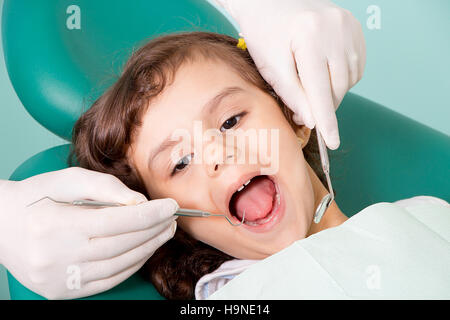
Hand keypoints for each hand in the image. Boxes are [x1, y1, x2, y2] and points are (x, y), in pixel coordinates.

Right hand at [0, 167, 177, 298]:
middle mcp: (56, 256)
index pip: (118, 221)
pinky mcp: (62, 291)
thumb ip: (106, 187)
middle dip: (154, 231)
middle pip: (122, 245)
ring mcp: (59, 279)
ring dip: (148, 249)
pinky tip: (144, 251)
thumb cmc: (38, 197)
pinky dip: (131, 265)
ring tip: (163, 233)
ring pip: (118, 266)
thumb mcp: (67, 179)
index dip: (150, 214)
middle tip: (172, 219)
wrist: (2, 226)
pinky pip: (108, 281)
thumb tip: (140, 202)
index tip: (171, 206)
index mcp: (56, 224)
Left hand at [216, 0, 365, 148]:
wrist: (270, 2)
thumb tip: (313, 121)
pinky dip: (340, 76)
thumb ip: (293, 95)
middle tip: (302, 106)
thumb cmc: (265, 33)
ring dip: (331, 90)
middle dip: (321, 103)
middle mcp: (335, 28)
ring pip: (348, 79)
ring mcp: (348, 25)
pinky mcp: (354, 26)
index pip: (321, 89)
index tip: (332, 142)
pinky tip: (323, 68)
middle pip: (337, 87)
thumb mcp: (271, 66)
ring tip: (308, 79)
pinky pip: (355, 65)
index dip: (326, 119)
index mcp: (310, 36)